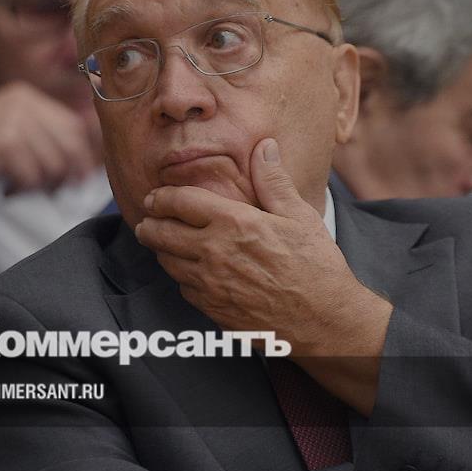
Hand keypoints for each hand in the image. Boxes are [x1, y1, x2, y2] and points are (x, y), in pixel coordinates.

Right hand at [0, 81, 96, 193]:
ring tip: (21, 188)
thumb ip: (43, 138)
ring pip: (53, 164)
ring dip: (42, 185)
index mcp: (28, 96)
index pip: (74, 125)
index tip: (83, 176)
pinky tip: (7, 189)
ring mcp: (13, 121)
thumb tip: (84, 164)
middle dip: (68, 173)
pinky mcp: (3, 143)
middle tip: (56, 190)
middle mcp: (24, 103)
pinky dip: (23, 190)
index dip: (84, 155)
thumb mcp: (9, 128)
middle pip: (70, 144)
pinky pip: (32, 176)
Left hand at [134, 138, 388, 357]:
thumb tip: (264, 147)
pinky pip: (184, 289)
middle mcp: (214, 254)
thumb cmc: (316, 267)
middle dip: (149, 224)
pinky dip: (182, 277)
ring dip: (161, 250)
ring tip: (163, 243)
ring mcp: (210, 285)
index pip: (180, 203)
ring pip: (168, 263)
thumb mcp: (300, 217)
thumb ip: (274, 181)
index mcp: (234, 224)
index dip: (162, 197)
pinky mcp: (214, 310)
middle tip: (147, 219)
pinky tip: (190, 272)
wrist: (324, 323)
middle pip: (161, 234)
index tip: (155, 196)